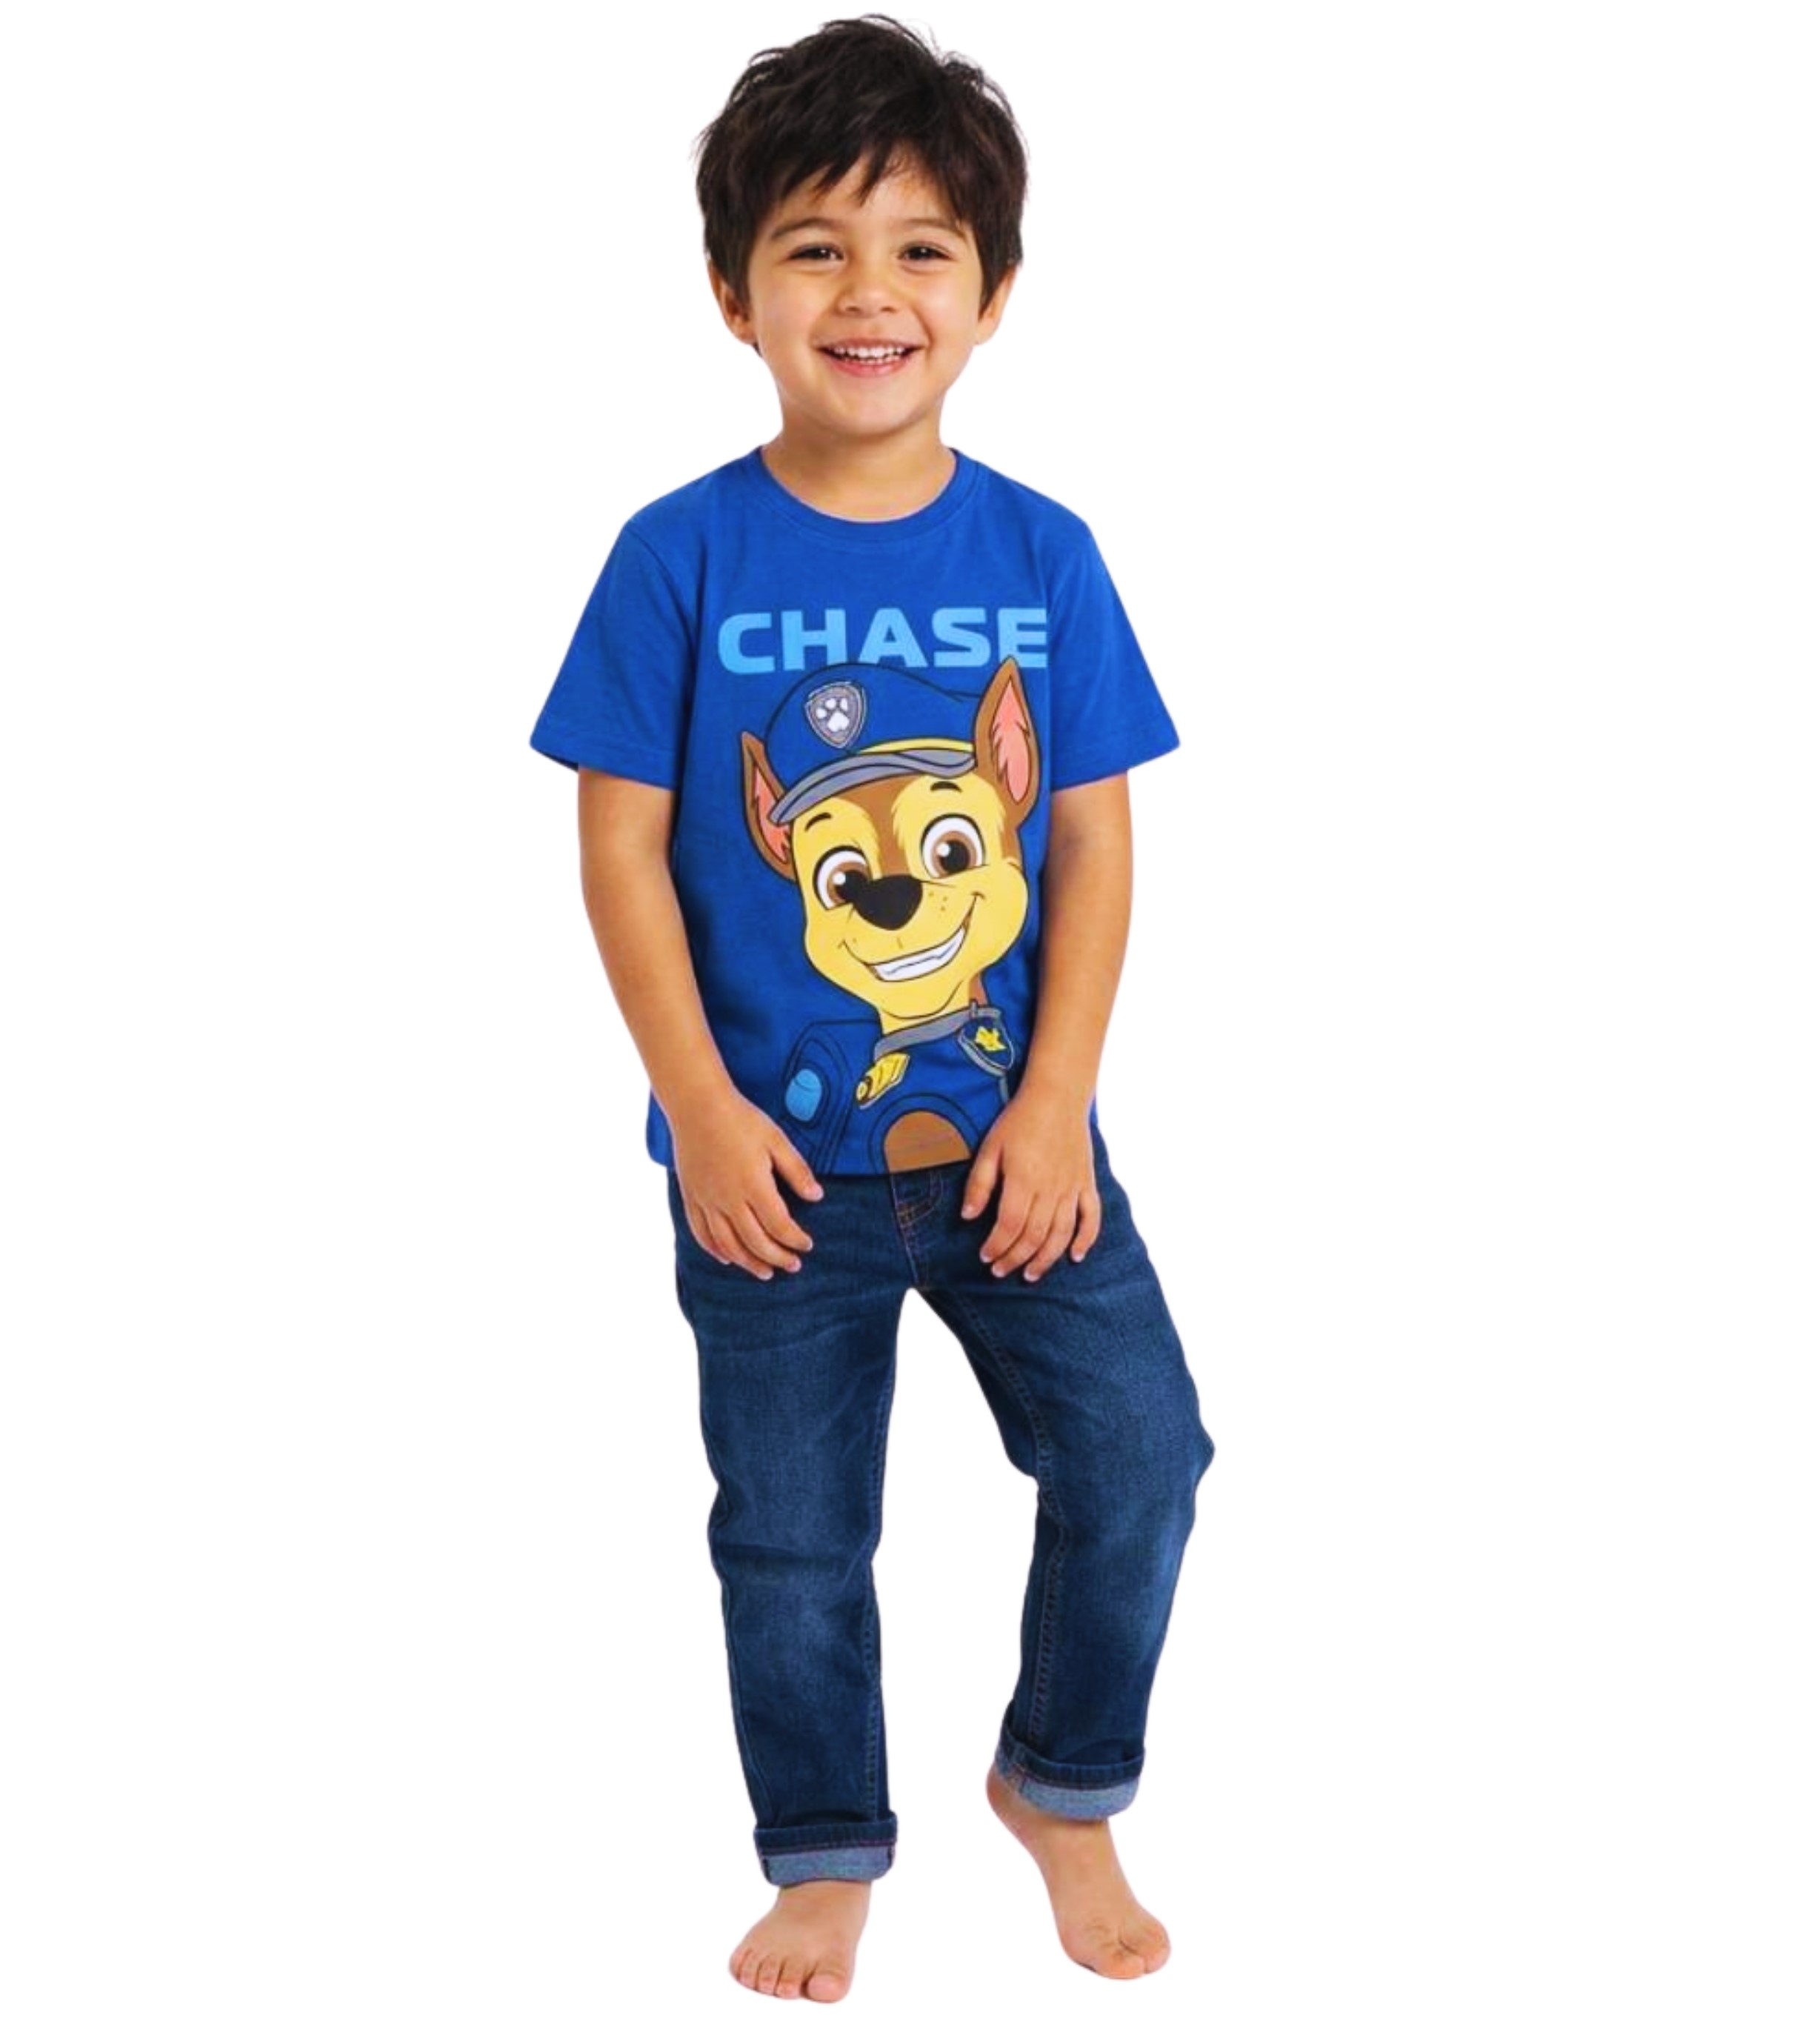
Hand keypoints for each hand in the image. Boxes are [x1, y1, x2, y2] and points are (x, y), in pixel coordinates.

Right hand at [669, 1085, 823, 1280]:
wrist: (697, 1106)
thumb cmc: (741, 1120)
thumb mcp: (776, 1140)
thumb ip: (797, 1171)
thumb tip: (817, 1196)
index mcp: (754, 1186)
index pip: (780, 1225)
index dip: (795, 1240)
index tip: (807, 1245)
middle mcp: (729, 1200)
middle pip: (755, 1241)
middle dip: (777, 1257)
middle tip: (792, 1266)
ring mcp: (707, 1201)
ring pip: (728, 1244)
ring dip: (748, 1262)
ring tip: (765, 1272)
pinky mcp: (692, 1198)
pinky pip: (702, 1233)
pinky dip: (715, 1250)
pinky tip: (727, 1258)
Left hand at [960, 1081, 1101, 1281]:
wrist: (1057, 1097)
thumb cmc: (1019, 1121)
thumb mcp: (990, 1148)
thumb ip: (979, 1184)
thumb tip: (967, 1217)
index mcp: (1023, 1180)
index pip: (1009, 1226)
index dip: (996, 1246)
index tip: (985, 1256)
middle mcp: (1050, 1189)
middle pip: (1034, 1236)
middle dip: (1015, 1259)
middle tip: (1000, 1271)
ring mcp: (1072, 1188)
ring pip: (1061, 1234)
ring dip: (1046, 1259)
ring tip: (1030, 1274)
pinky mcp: (1087, 1184)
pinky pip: (1092, 1219)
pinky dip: (1086, 1240)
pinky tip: (1075, 1257)